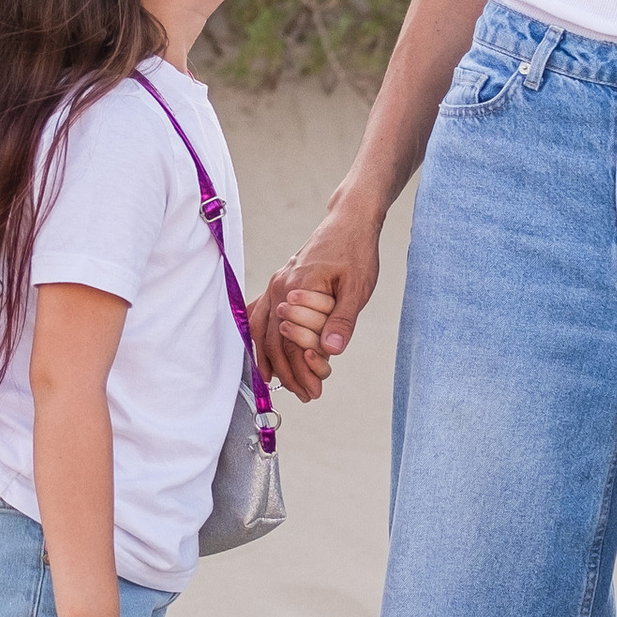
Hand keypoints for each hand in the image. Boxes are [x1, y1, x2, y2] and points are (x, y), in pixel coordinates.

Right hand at [254, 199, 382, 400]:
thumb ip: (343, 319)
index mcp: (297, 287)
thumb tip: (330, 350)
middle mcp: (279, 287)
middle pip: (274, 340)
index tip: (316, 389)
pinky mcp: (279, 283)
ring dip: (270, 360)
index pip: (292, 341)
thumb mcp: (358, 287)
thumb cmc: (355, 251)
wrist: (349, 222)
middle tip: (307, 394)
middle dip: (289, 372)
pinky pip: (259, 314)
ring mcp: (276, 284)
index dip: (302, 369)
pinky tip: (264, 355)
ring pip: (261, 330)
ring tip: (283, 384)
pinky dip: (259, 338)